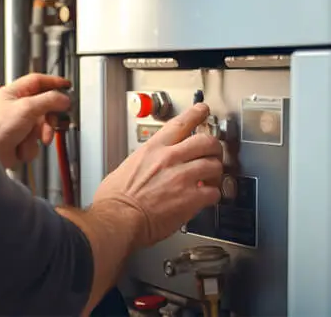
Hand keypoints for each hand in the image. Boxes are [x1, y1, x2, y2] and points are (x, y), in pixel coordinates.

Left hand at [0, 74, 70, 168]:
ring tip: (32, 139)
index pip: (37, 81)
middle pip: (43, 107)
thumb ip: (49, 101)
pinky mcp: (18, 142)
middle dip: (48, 118)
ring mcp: (17, 126)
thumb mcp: (26, 108)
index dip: (53, 82)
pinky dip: (30, 147)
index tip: (67, 86)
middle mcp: (15, 108)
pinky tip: (20, 148)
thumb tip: (64, 98)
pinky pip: (35, 142)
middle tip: (53, 123)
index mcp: (12, 94)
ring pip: (41, 127)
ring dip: (38, 135)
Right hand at [92, 103, 222, 247]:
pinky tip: (205, 199)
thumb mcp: (125, 168)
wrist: (118, 219)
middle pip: (206, 141)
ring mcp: (182, 177)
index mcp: (153, 149)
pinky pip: (214, 192)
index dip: (195, 114)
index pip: (180, 123)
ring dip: (215, 174)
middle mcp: (169, 159)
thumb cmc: (115, 200)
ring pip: (214, 165)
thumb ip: (142, 163)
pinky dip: (212, 196)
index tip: (202, 110)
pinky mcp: (191, 198)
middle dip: (213, 147)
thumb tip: (145, 168)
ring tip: (209, 181)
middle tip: (213, 154)